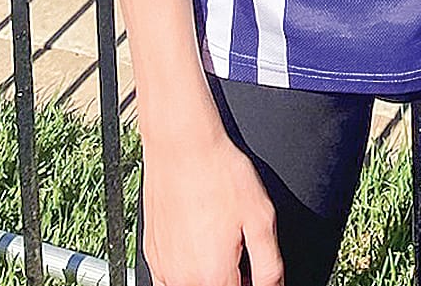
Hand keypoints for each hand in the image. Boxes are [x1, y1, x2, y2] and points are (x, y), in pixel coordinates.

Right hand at [141, 126, 281, 285]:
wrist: (183, 148)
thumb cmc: (219, 175)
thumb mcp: (261, 218)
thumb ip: (269, 265)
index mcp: (213, 276)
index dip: (252, 284)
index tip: (253, 270)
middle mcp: (183, 280)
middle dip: (232, 279)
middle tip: (241, 253)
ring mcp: (162, 269)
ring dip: (210, 277)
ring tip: (222, 243)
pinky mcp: (151, 255)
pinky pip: (170, 279)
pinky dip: (187, 270)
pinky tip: (199, 243)